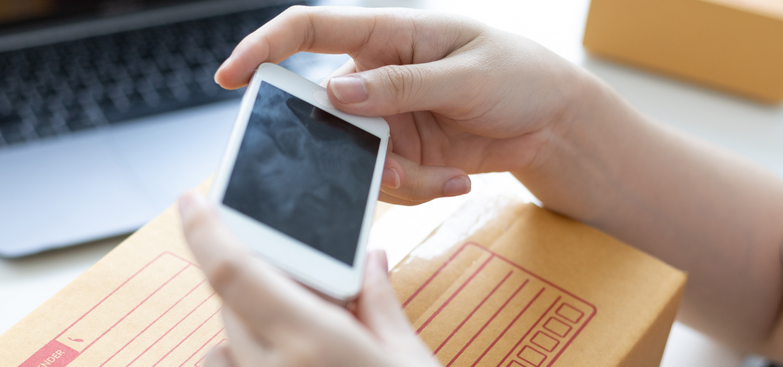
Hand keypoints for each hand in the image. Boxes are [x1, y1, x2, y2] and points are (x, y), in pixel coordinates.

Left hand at [177, 193, 440, 366]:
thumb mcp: (408, 357)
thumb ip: (378, 301)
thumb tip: (371, 256)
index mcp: (310, 341)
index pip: (233, 272)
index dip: (205, 229)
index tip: (191, 199)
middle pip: (232, 304)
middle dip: (255, 280)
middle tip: (299, 283)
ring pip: (225, 347)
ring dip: (248, 330)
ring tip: (302, 340)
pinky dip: (243, 361)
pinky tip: (288, 361)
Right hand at [216, 6, 591, 204]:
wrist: (552, 122)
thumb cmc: (517, 74)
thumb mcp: (466, 75)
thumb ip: (402, 86)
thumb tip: (337, 95)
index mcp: (386, 35)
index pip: (309, 30)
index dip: (263, 47)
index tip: (230, 76)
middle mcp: (374, 77)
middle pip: (323, 112)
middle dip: (339, 148)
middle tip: (390, 166)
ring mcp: (385, 119)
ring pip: (355, 159)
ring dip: (396, 178)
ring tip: (447, 178)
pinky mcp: (401, 155)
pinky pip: (384, 182)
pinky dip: (417, 190)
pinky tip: (456, 181)